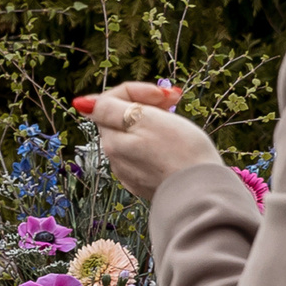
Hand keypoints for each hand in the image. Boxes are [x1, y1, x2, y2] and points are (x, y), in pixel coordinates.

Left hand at [75, 81, 221, 204]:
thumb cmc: (181, 153)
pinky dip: (158, 144)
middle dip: (147, 106)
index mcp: (112, 139)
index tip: (165, 95)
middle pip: (122, 119)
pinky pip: (146, 154)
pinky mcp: (145, 182)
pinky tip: (175, 147)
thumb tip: (81, 104)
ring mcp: (130, 171)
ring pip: (135, 136)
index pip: (110, 100)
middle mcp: (115, 156)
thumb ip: (110, 110)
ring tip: (178, 125)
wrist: (203, 194)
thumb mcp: (145, 119)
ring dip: (154, 123)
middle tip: (175, 102)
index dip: (138, 91)